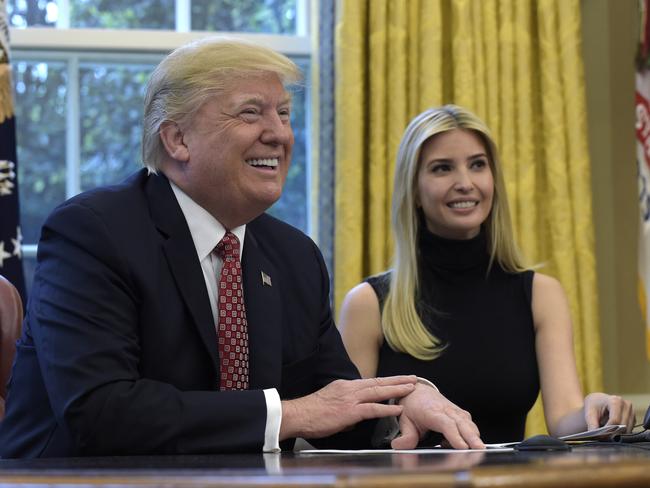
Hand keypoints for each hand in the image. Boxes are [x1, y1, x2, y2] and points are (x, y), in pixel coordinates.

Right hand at [280, 376, 416, 439]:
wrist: (298, 415)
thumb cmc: (311, 412)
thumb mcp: (331, 403)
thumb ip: (346, 407)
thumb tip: (356, 416)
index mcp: (345, 386)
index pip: (370, 382)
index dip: (386, 381)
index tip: (399, 379)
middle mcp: (349, 389)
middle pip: (378, 382)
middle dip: (397, 380)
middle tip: (413, 378)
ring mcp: (350, 399)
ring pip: (378, 392)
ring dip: (396, 390)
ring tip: (411, 388)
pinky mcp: (349, 411)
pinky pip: (372, 409)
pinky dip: (386, 408)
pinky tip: (397, 408)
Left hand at [391, 383, 484, 449]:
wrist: (417, 391)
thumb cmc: (412, 406)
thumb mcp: (404, 420)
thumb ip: (405, 435)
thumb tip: (399, 446)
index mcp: (432, 411)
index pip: (446, 424)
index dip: (455, 436)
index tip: (462, 447)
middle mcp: (447, 410)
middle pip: (463, 424)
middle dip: (472, 438)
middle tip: (480, 450)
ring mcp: (456, 411)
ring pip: (469, 424)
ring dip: (475, 437)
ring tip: (478, 451)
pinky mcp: (461, 415)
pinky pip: (470, 425)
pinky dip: (471, 435)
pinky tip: (460, 445)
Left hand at [584, 392, 635, 432]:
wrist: (598, 401)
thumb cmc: (593, 406)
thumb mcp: (589, 414)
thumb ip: (592, 425)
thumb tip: (597, 437)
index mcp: (616, 401)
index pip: (615, 420)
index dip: (608, 430)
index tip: (600, 436)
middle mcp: (626, 405)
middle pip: (623, 426)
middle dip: (613, 433)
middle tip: (603, 437)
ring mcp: (632, 412)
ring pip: (627, 430)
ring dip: (617, 434)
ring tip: (607, 434)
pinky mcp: (633, 418)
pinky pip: (629, 430)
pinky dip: (621, 433)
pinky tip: (612, 431)